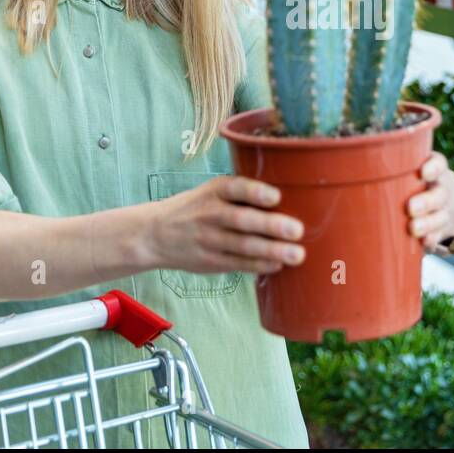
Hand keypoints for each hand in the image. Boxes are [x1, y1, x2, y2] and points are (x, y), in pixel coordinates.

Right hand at [145, 176, 305, 274]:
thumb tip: (290, 200)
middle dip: (271, 226)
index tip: (276, 196)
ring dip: (271, 251)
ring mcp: (209, 239)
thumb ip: (242, 195)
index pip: (234, 187)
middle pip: (241, 220)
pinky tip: (277, 265)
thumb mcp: (211, 192)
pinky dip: (258, 265)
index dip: (255, 191)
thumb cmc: (196, 208)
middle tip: (297, 230)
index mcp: (213, 191)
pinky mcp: (210, 261)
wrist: (156, 234)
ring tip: (296, 254)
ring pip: (242, 246)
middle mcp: (210, 214)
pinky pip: (237, 264)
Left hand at [407, 152, 453, 254]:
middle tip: (411, 208)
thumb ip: (398, 170)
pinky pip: (439, 235)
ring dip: (428, 224)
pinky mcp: (444, 229)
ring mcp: (446, 211)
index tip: (422, 173)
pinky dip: (432, 240)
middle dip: (426, 202)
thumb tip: (365, 163)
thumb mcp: (415, 171)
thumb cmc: (418, 183)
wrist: (449, 203)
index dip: (433, 168)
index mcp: (435, 172)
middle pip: (439, 194)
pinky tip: (425, 244)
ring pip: (441, 217)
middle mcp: (442, 190)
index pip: (438, 164)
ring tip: (413, 229)